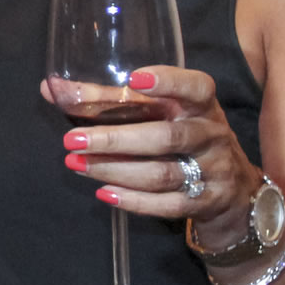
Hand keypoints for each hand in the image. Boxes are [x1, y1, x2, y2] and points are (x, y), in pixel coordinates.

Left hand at [51, 66, 261, 245]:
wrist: (233, 190)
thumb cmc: (183, 138)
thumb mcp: (162, 114)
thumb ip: (110, 100)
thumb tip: (51, 89)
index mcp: (201, 105)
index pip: (195, 87)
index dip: (168, 82)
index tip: (135, 79)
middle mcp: (211, 134)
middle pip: (165, 137)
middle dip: (115, 139)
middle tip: (73, 140)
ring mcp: (213, 170)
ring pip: (161, 174)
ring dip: (115, 170)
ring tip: (77, 165)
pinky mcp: (207, 202)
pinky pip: (169, 205)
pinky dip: (134, 201)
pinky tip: (104, 193)